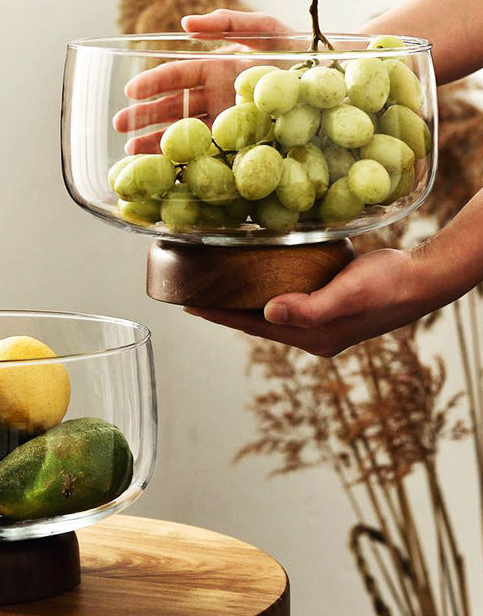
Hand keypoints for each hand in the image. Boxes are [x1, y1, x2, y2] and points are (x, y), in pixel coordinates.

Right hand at [113, 10, 293, 154]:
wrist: (333, 84)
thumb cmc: (301, 53)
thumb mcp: (266, 30)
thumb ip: (229, 22)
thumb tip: (186, 24)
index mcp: (217, 69)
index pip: (176, 76)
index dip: (152, 84)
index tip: (130, 91)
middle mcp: (216, 99)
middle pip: (173, 109)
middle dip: (144, 117)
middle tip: (120, 127)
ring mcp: (226, 124)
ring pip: (183, 134)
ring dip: (156, 143)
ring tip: (131, 154)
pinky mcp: (239, 146)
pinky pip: (208, 155)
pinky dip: (186, 163)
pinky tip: (166, 170)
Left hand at [185, 247, 436, 356]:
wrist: (425, 279)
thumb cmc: (389, 283)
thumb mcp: (348, 293)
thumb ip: (309, 308)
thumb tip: (268, 314)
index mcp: (312, 336)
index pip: (253, 326)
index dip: (220, 315)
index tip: (190, 306)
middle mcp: (314, 336)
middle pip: (257, 325)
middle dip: (226, 312)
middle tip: (196, 295)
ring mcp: (323, 326)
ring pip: (271, 317)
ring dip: (245, 305)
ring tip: (219, 291)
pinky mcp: (331, 311)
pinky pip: (289, 306)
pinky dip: (268, 297)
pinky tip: (260, 285)